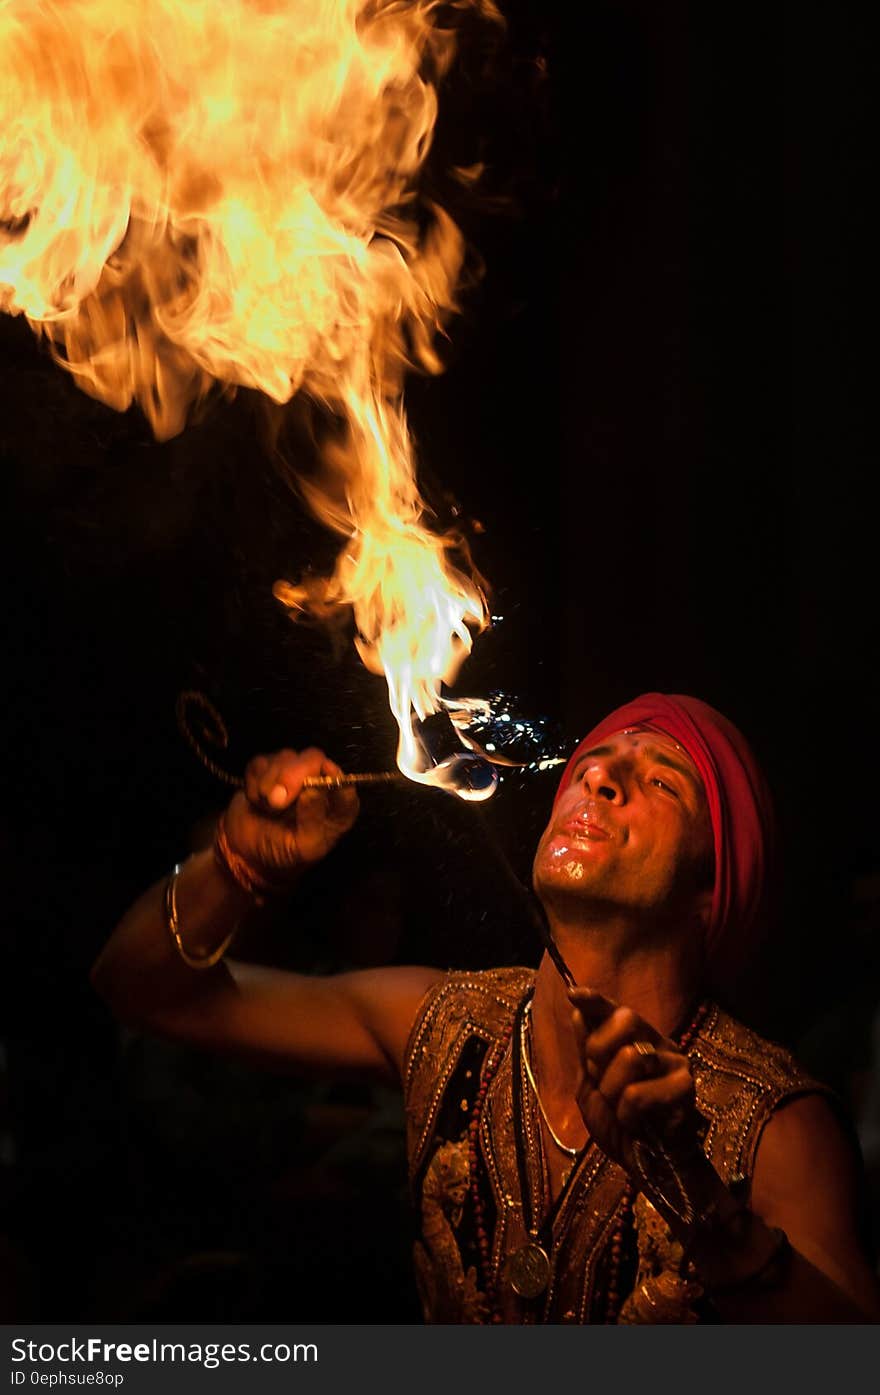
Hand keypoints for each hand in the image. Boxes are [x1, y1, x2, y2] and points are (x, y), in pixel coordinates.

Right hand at [222, 747, 358, 884]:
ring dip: (270, 782)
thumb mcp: (304, 848)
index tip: (319, 781)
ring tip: (267, 807)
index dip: (335, 777)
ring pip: (285, 758)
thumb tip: (313, 791)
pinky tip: (256, 800)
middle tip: (276, 801)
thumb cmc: (284, 855)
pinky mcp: (267, 770)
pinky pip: (260, 762)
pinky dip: (254, 781)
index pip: (345, 783)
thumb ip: (312, 821)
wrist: (248, 855)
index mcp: (336, 807)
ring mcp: (293, 774)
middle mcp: (318, 784)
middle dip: (293, 776)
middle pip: (314, 759)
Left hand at [569, 988, 699, 1177]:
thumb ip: (586, 1052)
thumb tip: (577, 1011)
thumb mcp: (591, 1088)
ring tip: (621, 1110)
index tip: (573, 994)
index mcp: (635, 1040)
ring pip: (631, 1056)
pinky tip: (638, 1124)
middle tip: (601, 1081)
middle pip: (626, 1019)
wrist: (646, 1165)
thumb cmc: (619, 1125)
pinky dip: (627, 1114)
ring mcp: (675, 1062)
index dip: (596, 1000)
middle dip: (600, 1051)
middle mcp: (658, 1043)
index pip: (614, 1010)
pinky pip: (638, 1093)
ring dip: (612, 1091)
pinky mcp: (686, 1086)